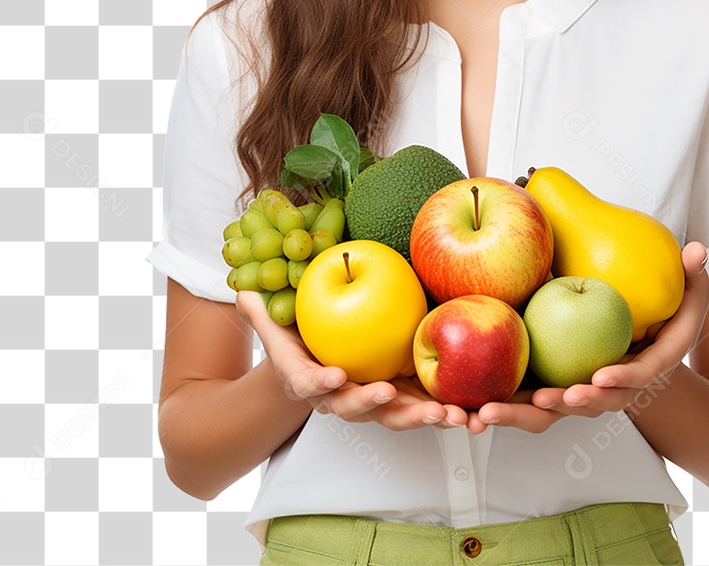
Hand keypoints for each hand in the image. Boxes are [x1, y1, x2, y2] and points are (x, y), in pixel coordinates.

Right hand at [235, 291, 468, 430]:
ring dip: (418, 416)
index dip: (319, 384)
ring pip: (393, 415)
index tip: (332, 376)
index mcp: (307, 382)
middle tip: (387, 394)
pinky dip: (441, 411)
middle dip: (373, 404)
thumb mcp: (277, 328)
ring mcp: (371, 402)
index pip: (308, 385)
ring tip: (445, 414)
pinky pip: (419, 406)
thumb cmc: (296, 344)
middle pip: (355, 408)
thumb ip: (263, 312)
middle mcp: (339, 398)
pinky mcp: (398, 398)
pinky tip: (466, 412)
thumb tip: (242, 292)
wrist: (317, 368)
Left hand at [465, 241, 708, 433]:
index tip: (601, 377)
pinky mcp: (549, 390)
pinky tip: (466, 409)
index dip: (619, 380)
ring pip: (546, 413)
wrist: (644, 354)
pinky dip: (498, 407)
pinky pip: (523, 402)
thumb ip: (691, 277)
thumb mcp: (684, 301)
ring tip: (487, 413)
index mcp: (642, 371)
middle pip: (584, 406)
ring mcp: (576, 394)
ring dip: (518, 415)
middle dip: (563, 406)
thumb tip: (697, 248)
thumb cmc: (662, 324)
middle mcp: (608, 391)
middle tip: (546, 399)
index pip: (633, 378)